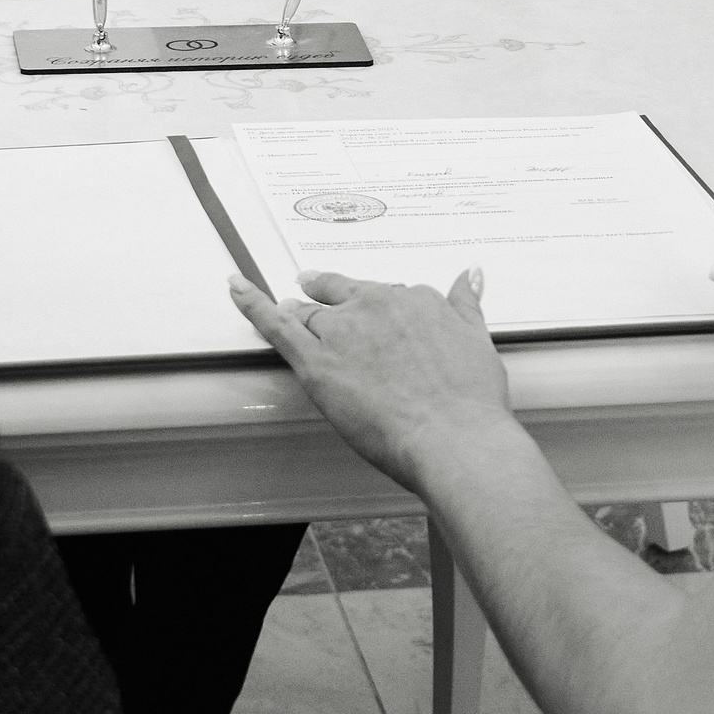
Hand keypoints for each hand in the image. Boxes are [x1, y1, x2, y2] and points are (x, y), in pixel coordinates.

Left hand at [226, 268, 510, 491]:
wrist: (454, 437)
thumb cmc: (469, 401)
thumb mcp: (477, 340)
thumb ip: (466, 305)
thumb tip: (468, 276)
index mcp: (414, 301)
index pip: (383, 295)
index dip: (374, 309)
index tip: (372, 314)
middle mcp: (376, 306)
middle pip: (342, 298)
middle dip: (329, 299)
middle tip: (317, 295)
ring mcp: (342, 332)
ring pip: (310, 315)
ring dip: (301, 315)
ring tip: (292, 315)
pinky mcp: (315, 362)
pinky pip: (275, 325)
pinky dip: (251, 302)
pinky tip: (236, 287)